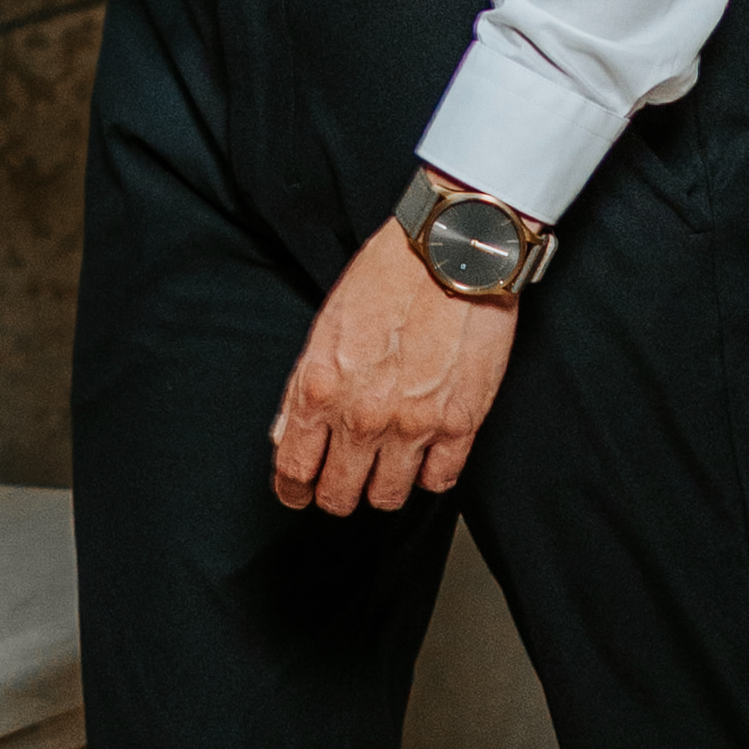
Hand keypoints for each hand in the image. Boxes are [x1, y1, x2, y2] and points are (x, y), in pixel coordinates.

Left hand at [271, 220, 515, 514]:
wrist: (453, 252)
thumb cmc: (388, 277)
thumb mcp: (325, 326)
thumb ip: (302, 388)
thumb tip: (287, 435)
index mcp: (321, 389)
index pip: (295, 469)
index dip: (293, 490)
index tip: (298, 493)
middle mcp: (363, 416)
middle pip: (340, 495)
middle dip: (336, 494)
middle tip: (343, 482)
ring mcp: (414, 424)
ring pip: (389, 496)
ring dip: (383, 487)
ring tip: (386, 467)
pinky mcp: (461, 423)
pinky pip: (440, 480)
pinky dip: (430, 474)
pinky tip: (426, 455)